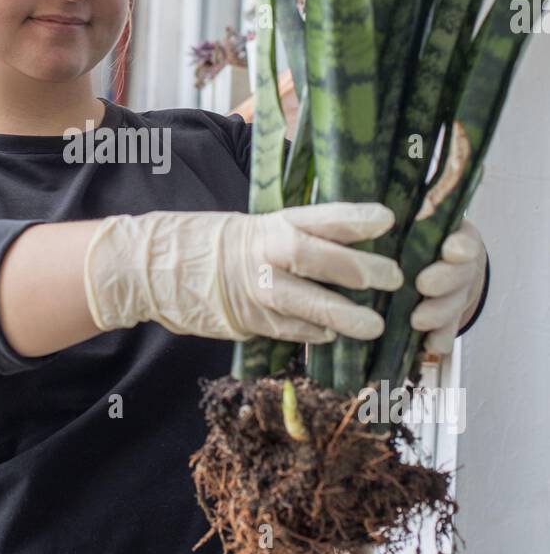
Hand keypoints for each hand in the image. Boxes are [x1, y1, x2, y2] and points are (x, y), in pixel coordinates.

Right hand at [83, 202, 403, 343]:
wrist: (159, 268)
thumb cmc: (218, 245)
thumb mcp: (256, 227)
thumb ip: (298, 235)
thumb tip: (351, 243)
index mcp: (269, 223)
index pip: (317, 217)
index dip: (353, 218)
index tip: (387, 220)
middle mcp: (262, 252)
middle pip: (312, 256)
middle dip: (356, 268)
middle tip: (394, 277)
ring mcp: (252, 288)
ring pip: (301, 300)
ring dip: (341, 313)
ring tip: (374, 326)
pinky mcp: (244, 318)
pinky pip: (285, 328)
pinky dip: (310, 333)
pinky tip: (332, 336)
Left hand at [409, 217, 487, 354]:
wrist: (433, 267)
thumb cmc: (414, 238)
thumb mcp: (412, 222)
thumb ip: (406, 219)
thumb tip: (379, 210)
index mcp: (455, 237)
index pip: (464, 239)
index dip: (460, 246)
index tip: (449, 251)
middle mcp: (461, 267)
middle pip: (460, 274)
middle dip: (445, 280)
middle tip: (424, 284)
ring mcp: (457, 295)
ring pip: (454, 305)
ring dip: (439, 313)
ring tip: (418, 320)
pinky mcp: (448, 321)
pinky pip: (447, 332)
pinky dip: (439, 339)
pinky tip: (429, 344)